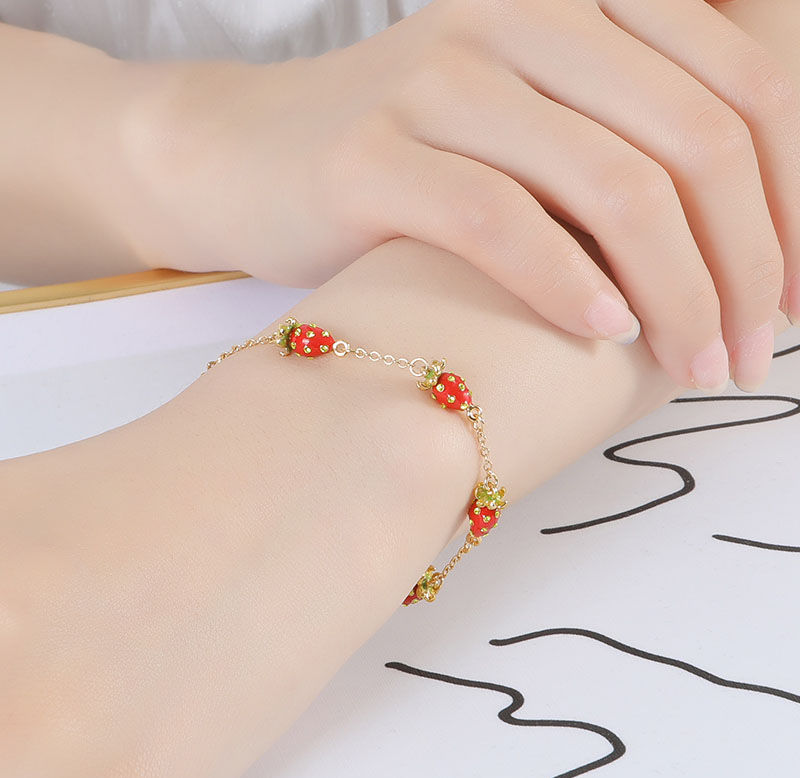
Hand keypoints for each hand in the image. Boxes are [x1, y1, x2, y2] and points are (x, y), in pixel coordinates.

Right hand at [125, 0, 799, 392]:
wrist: (245, 157)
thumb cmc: (400, 167)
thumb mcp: (525, 134)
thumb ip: (619, 157)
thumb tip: (736, 247)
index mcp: (579, 8)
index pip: (740, 87)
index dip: (794, 199)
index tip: (796, 296)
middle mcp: (520, 23)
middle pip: (693, 139)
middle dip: (748, 263)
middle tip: (751, 353)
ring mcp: (442, 83)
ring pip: (610, 185)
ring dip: (678, 293)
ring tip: (697, 366)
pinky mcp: (373, 155)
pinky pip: (500, 219)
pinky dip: (567, 283)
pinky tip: (606, 335)